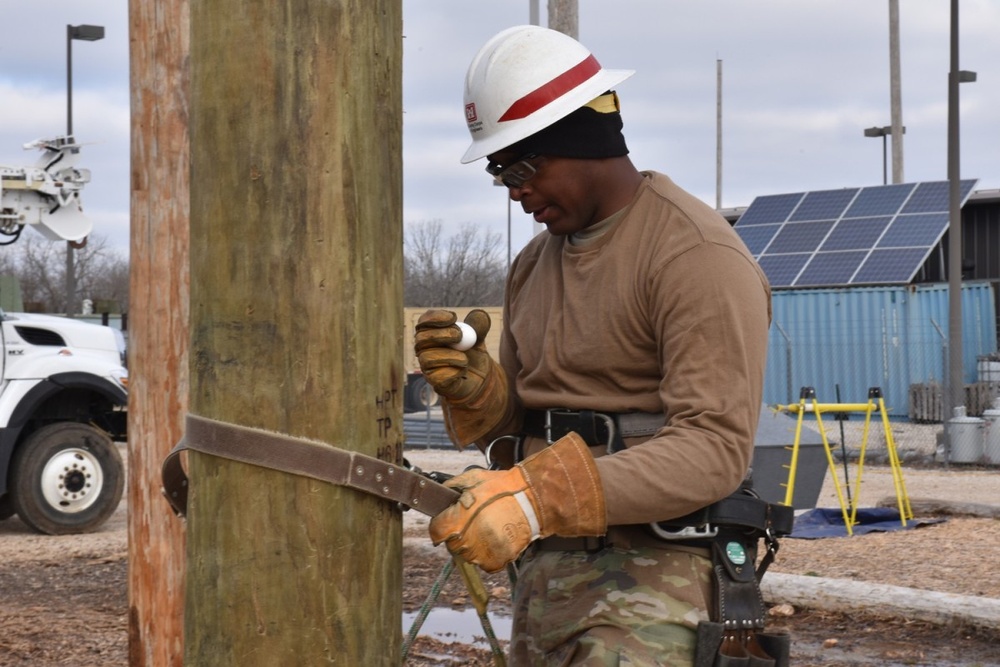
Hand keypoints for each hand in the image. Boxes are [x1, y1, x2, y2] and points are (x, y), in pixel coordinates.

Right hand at [414, 309, 492, 402]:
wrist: (481, 379)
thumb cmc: (473, 354)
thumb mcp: (479, 337)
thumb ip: (478, 326)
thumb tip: (480, 315)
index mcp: (432, 333)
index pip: (424, 321)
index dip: (435, 318)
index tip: (453, 317)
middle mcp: (425, 349)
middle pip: (421, 338)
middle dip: (441, 335)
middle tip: (459, 335)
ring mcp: (428, 367)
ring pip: (427, 358)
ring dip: (450, 356)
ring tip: (465, 359)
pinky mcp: (435, 383)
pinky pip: (438, 376)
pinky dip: (454, 372)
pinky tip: (463, 371)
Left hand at [429, 433, 606, 571]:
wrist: (531, 500)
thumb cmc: (503, 488)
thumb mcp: (472, 479)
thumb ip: (451, 488)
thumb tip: (440, 494)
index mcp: (456, 522)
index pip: (435, 532)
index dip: (442, 524)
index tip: (450, 520)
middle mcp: (465, 542)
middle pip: (451, 544)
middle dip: (458, 533)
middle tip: (474, 520)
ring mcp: (481, 554)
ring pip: (467, 555)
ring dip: (473, 544)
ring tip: (488, 527)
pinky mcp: (496, 561)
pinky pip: (484, 563)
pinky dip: (487, 553)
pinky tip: (496, 538)